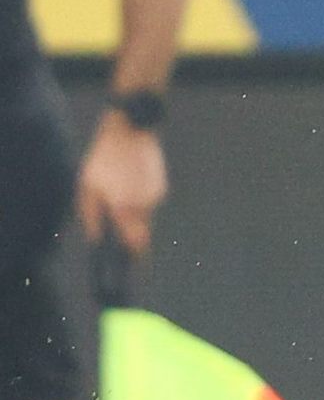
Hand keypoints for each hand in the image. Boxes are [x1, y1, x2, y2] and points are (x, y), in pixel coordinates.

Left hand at [77, 112, 166, 256]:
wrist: (131, 131)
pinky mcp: (161, 185)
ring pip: (145, 216)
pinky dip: (139, 200)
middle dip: (134, 239)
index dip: (135, 258)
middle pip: (143, 233)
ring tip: (118, 195)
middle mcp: (145, 205)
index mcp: (125, 208)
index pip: (135, 243)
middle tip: (124, 241)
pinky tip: (128, 183)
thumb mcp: (87, 187)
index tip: (136, 268)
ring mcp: (156, 195)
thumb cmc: (103, 159)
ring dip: (133, 215)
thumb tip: (95, 238)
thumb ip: (90, 217)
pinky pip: (149, 201)